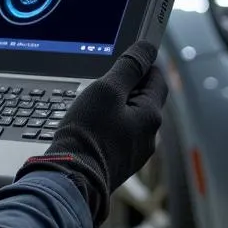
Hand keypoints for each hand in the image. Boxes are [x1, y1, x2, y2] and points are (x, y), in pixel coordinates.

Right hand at [15, 42, 167, 227]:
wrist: (70, 179)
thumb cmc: (87, 135)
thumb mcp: (106, 90)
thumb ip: (128, 67)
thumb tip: (147, 48)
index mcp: (151, 117)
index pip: (157, 78)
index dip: (142, 64)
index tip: (126, 56)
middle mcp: (148, 137)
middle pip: (142, 99)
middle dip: (124, 87)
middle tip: (100, 83)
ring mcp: (134, 153)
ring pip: (128, 118)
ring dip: (113, 108)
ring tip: (89, 107)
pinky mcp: (118, 164)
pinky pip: (117, 135)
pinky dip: (105, 126)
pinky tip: (87, 127)